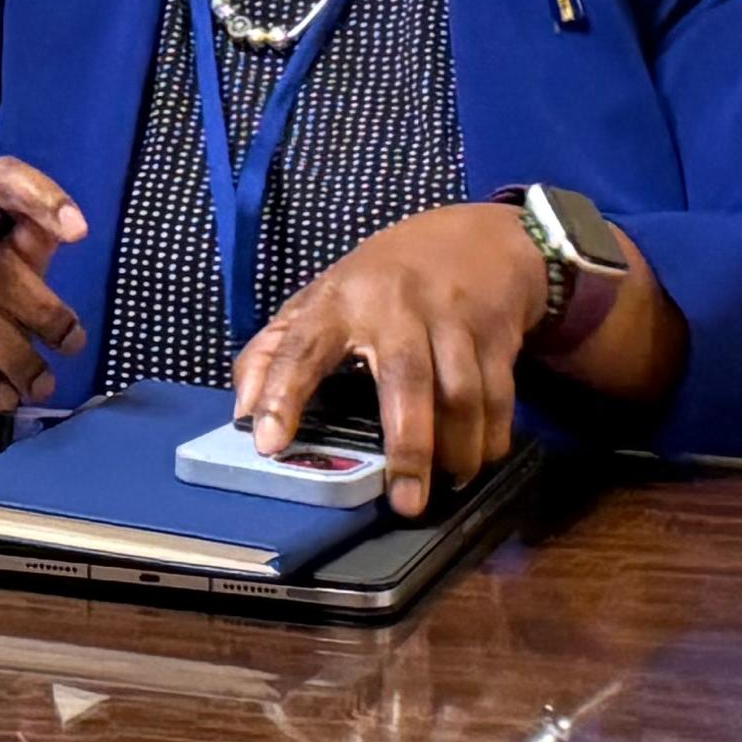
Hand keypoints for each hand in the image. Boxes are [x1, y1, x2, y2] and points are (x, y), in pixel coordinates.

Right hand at [0, 157, 91, 421]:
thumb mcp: (7, 259)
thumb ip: (33, 244)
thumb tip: (73, 231)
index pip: (1, 180)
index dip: (41, 199)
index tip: (79, 234)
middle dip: (38, 310)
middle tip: (71, 345)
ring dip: (13, 355)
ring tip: (41, 384)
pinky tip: (3, 395)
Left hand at [230, 201, 550, 515]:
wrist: (475, 238)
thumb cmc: (380, 281)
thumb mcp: (319, 301)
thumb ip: (272, 351)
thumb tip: (242, 412)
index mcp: (338, 301)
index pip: (301, 347)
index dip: (282, 394)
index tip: (268, 444)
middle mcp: (396, 306)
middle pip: (405, 379)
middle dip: (407, 445)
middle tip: (404, 503)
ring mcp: (451, 316)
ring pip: (461, 393)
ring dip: (457, 448)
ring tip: (446, 485)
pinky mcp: (496, 331)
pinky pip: (499, 393)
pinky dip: (491, 434)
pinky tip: (477, 459)